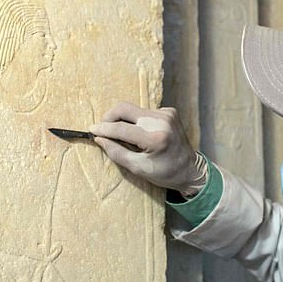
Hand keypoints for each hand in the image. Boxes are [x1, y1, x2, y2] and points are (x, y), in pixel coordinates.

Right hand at [91, 102, 206, 195]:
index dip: (104, 128)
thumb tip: (99, 138)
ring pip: (134, 109)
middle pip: (125, 108)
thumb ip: (116, 152)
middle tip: (102, 128)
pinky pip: (144, 112)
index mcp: (155, 138)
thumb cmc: (164, 173)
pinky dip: (137, 120)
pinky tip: (141, 133)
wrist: (190, 169)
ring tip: (122, 134)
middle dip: (109, 116)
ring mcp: (167, 114)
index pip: (121, 128)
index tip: (92, 130)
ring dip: (124, 119)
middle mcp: (161, 121)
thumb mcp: (138, 168)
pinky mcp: (169, 111)